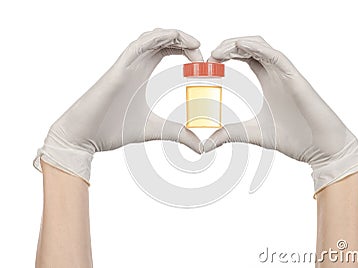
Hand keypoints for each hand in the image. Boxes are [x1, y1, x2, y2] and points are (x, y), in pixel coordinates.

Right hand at [34, 28, 203, 182]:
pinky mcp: (117, 70)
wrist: (83, 137)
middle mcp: (135, 65)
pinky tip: (173, 39)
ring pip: (151, 37)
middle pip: (162, 38)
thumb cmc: (111, 129)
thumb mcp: (154, 129)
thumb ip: (177, 133)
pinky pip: (137, 45)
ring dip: (174, 35)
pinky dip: (156, 38)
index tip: (204, 64)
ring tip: (194, 46)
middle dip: (185, 41)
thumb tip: (200, 146)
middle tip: (203, 56)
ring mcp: (126, 65)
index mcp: (142, 73)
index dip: (186, 50)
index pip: (167, 49)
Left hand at [204, 36, 357, 193]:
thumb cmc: (295, 138)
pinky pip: (276, 56)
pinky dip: (258, 49)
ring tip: (219, 53)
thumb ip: (231, 134)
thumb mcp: (253, 133)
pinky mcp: (295, 78)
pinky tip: (240, 48)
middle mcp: (276, 73)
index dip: (226, 54)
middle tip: (210, 56)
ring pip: (261, 46)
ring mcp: (286, 74)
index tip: (208, 63)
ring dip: (238, 44)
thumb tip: (207, 143)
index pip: (245, 56)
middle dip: (228, 46)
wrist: (322, 148)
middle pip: (250, 46)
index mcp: (268, 81)